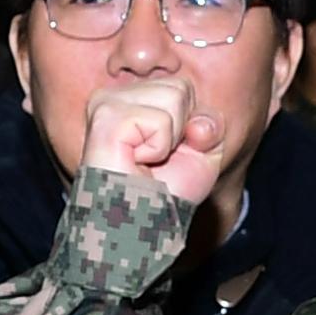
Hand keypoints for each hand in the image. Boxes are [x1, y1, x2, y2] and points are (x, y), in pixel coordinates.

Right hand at [80, 78, 228, 210]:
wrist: (137, 228)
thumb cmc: (162, 195)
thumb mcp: (202, 156)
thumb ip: (210, 126)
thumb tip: (199, 121)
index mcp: (132, 100)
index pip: (184, 87)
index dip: (192, 126)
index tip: (169, 155)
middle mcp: (115, 96)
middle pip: (181, 87)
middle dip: (183, 129)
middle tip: (156, 160)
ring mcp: (107, 103)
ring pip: (174, 95)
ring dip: (170, 139)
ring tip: (144, 161)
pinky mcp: (105, 117)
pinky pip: (160, 120)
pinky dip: (159, 148)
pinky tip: (135, 161)